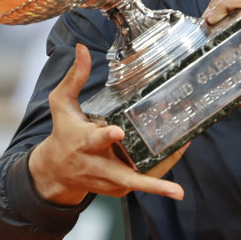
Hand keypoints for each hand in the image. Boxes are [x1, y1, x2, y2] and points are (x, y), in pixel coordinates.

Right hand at [27, 44, 186, 205]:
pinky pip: (143, 181)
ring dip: (164, 177)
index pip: (95, 140)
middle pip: (125, 176)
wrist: (56, 171)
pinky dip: (161, 173)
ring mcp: (110, 180)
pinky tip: (178, 152)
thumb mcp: (62, 104)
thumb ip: (75, 77)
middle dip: (150, 183)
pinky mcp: (119, 188)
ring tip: (184, 167)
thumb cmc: (63, 132)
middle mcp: (98, 165)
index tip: (118, 132)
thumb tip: (82, 49)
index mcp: (83, 142)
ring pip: (140, 181)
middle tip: (176, 190)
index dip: (107, 137)